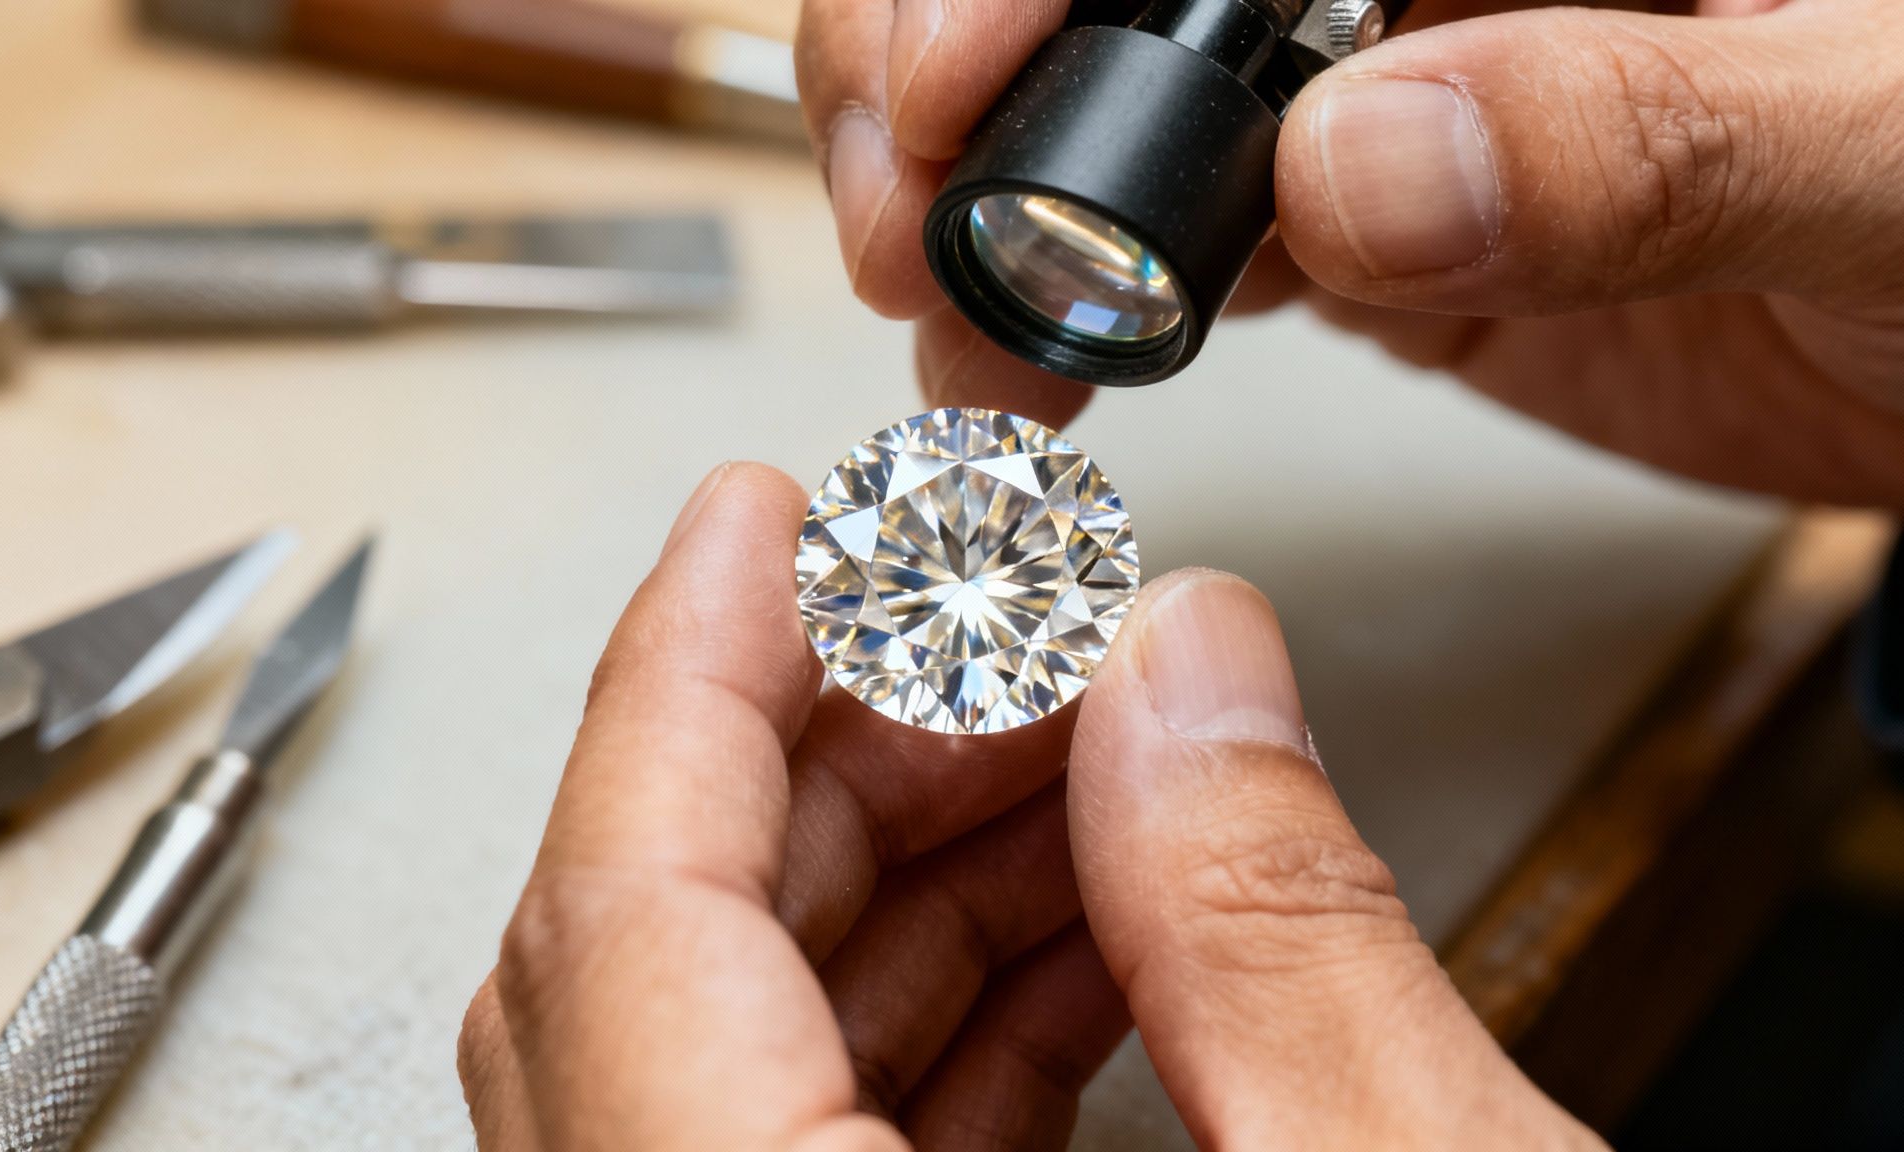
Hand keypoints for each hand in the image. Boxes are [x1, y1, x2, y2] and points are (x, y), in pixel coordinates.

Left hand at [459, 464, 1604, 1149]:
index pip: (618, 922)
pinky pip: (828, 1143)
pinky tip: (1086, 929)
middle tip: (987, 629)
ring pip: (737, 1050)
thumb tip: (1195, 671)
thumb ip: (1285, 937)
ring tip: (1074, 751)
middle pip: (656, 965)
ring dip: (906, 877)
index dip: (681, 676)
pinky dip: (948, 1019)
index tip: (750, 520)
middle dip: (839, 751)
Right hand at [796, 0, 1903, 512]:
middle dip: (964, 53)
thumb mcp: (1898, 157)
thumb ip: (1645, 137)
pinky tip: (1031, 373)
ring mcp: (1396, 83)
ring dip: (988, 194)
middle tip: (905, 192)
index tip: (956, 66)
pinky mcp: (1382, 226)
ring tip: (933, 305)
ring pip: (1121, 98)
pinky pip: (1189, 244)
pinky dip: (1084, 317)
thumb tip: (1364, 165)